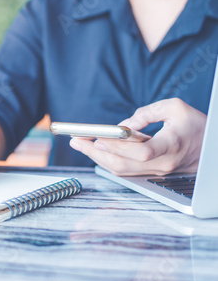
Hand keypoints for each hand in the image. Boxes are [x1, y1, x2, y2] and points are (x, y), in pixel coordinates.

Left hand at [69, 98, 206, 175]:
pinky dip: (107, 160)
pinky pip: (125, 170)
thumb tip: (123, 126)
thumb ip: (148, 113)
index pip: (143, 152)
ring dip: (96, 157)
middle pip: (123, 164)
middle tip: (76, 140)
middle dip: (95, 152)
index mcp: (171, 145)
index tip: (100, 138)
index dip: (119, 147)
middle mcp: (162, 162)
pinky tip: (94, 150)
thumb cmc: (194, 125)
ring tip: (79, 143)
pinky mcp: (151, 172)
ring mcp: (156, 171)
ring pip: (121, 170)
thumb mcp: (175, 107)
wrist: (210, 149)